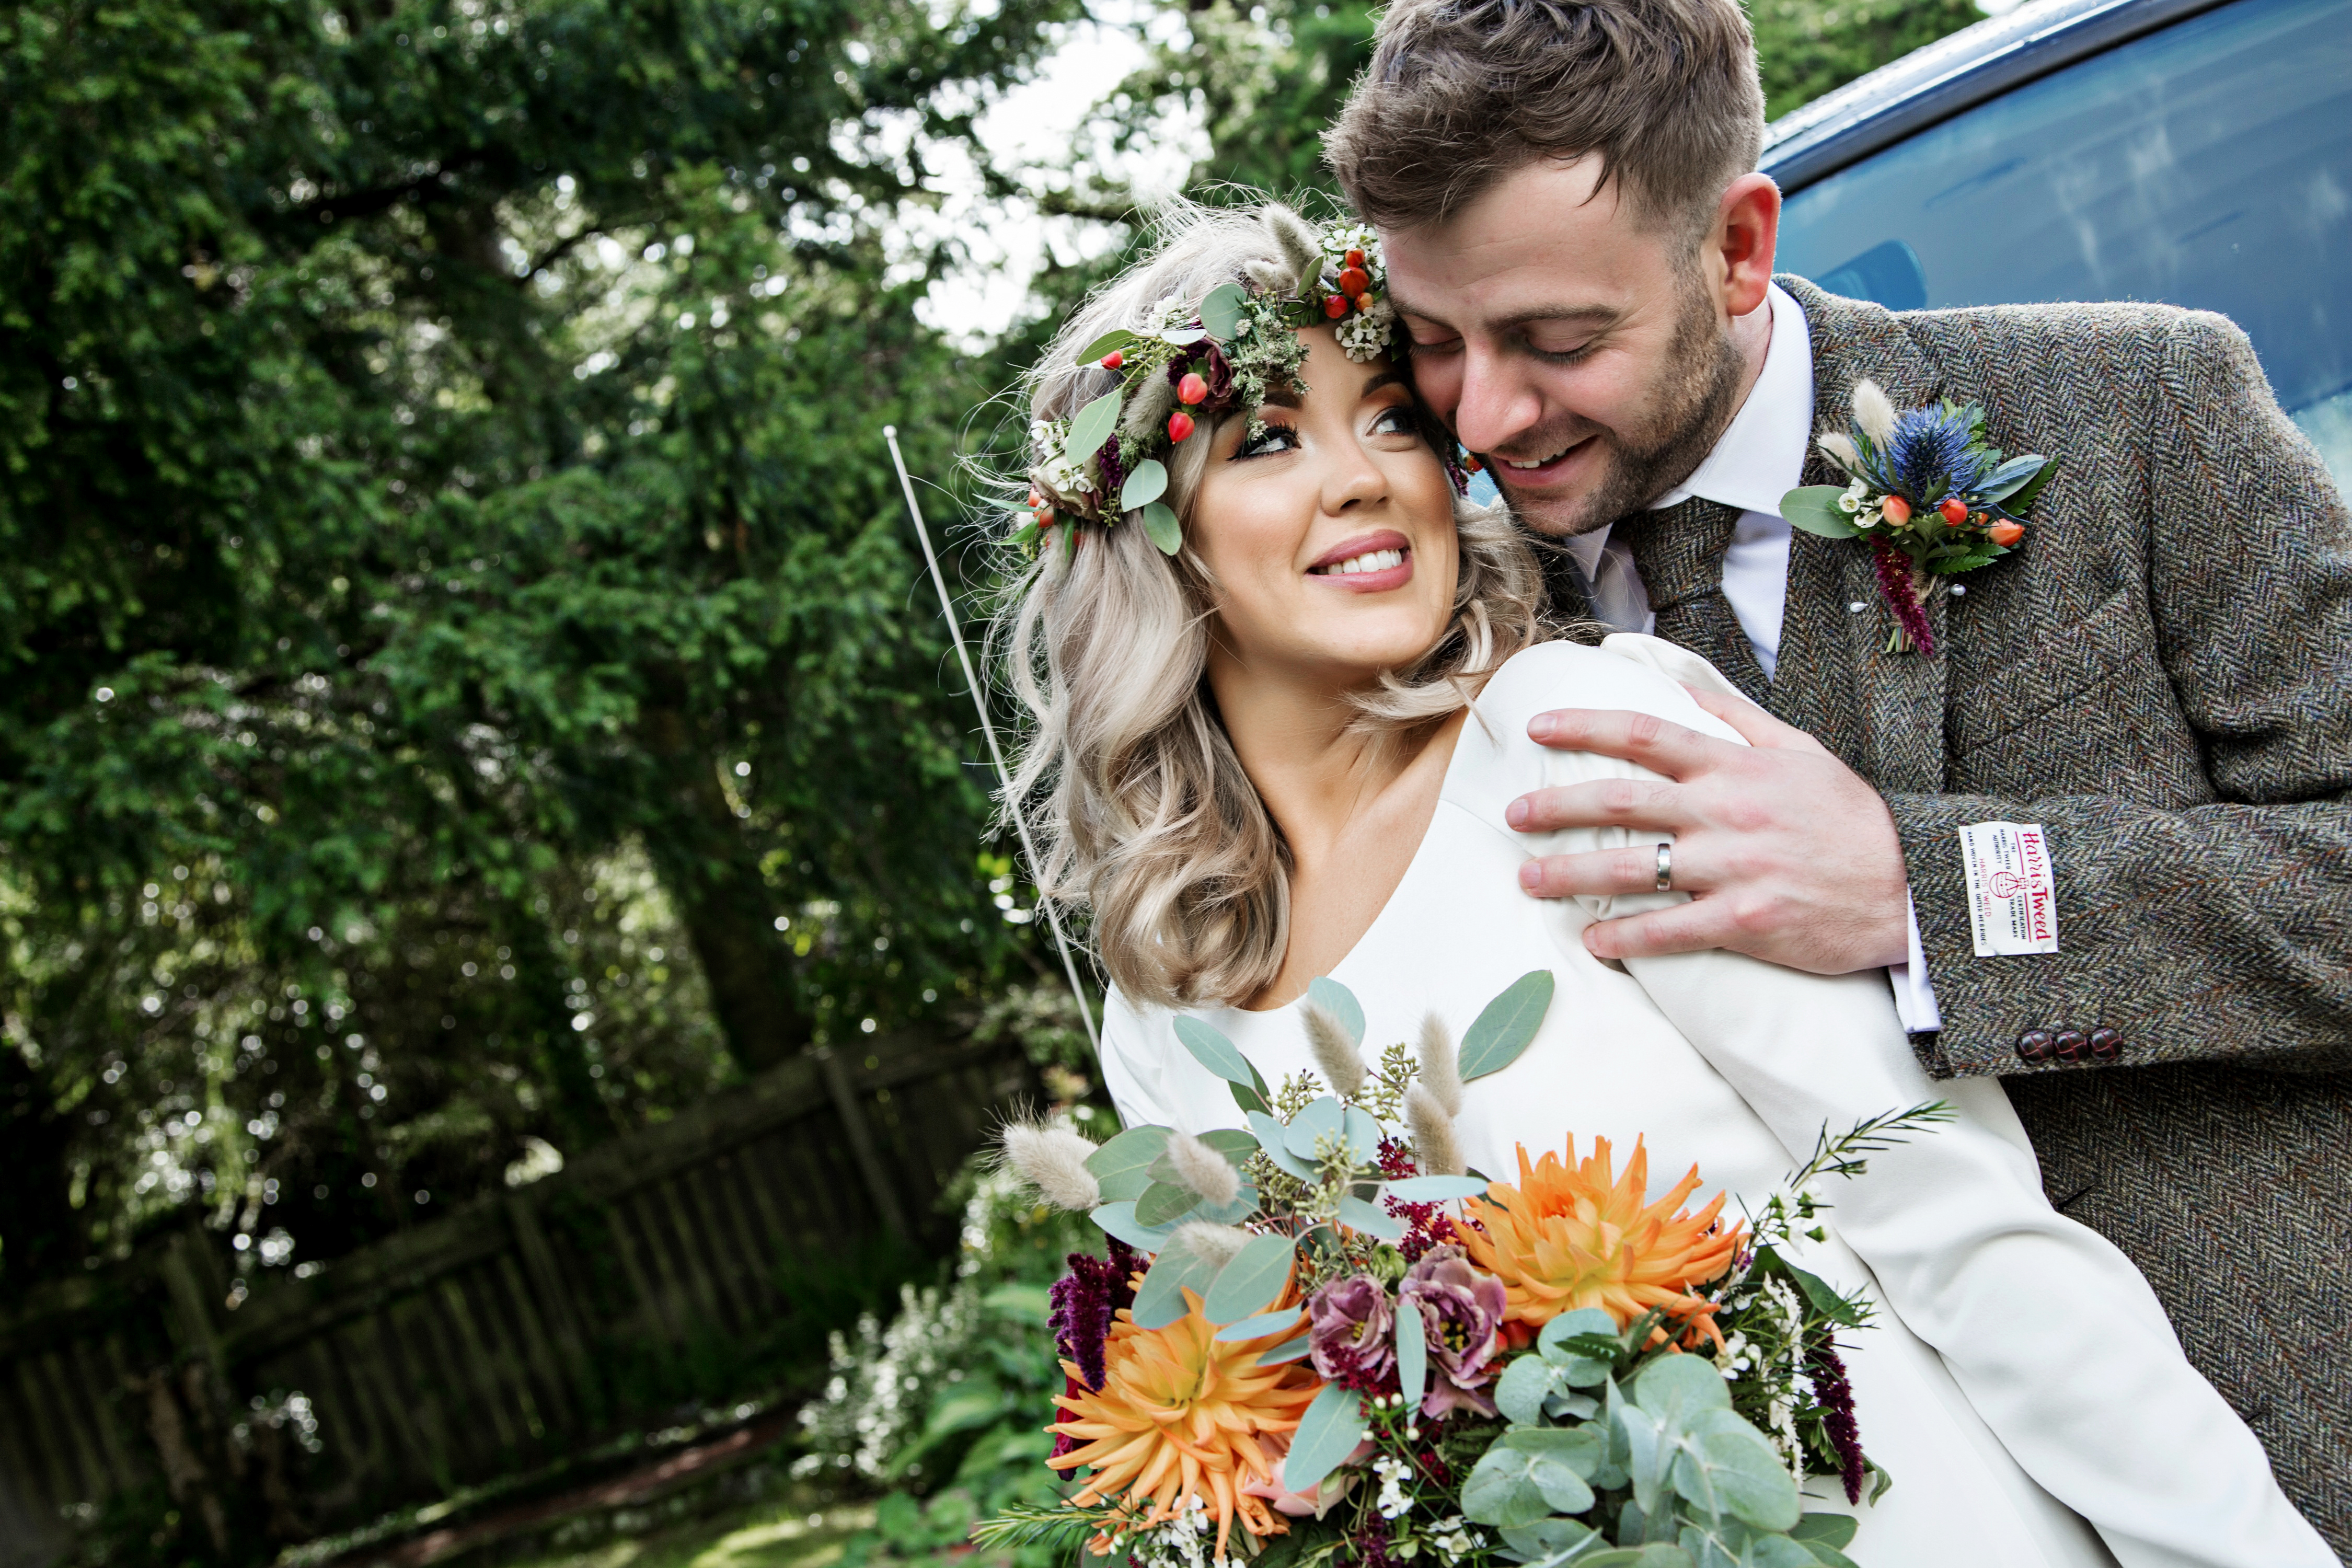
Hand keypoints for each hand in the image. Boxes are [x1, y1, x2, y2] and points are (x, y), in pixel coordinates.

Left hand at [1505, 686, 1910, 973]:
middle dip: (1556, 807)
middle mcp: (1726, 813)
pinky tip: (1592, 941)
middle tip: (1512, 815)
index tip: (1538, 728)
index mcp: (1735, 767)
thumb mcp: (1801, 751)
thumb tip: (1678, 684)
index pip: (1644, 734)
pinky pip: (1668, 931)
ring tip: (1529, 878)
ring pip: (1632, 870)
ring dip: (1570, 875)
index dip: (1585, 726)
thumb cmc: (1851, 819)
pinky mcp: (1745, 922)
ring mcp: (1734, 869)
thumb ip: (1737, 718)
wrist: (1912, 887)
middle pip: (1620, 802)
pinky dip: (1624, 938)